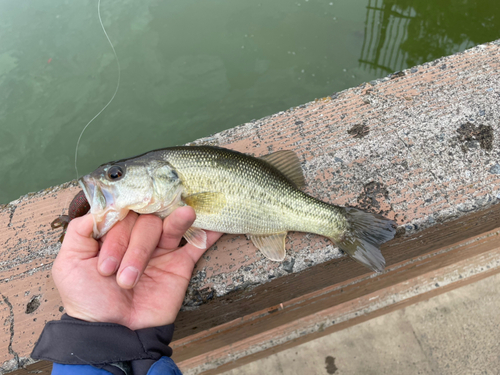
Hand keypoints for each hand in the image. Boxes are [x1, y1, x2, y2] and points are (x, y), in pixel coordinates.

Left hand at [52, 207, 221, 329]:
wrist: (115, 334)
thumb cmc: (90, 301)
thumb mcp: (69, 265)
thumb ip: (79, 231)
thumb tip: (100, 205)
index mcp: (112, 235)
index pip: (121, 214)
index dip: (116, 230)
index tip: (106, 259)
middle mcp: (137, 239)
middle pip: (145, 220)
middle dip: (133, 247)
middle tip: (122, 278)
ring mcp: (161, 250)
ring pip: (168, 226)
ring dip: (173, 225)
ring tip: (176, 229)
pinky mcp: (180, 264)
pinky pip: (196, 243)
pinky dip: (207, 233)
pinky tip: (215, 223)